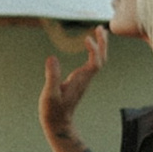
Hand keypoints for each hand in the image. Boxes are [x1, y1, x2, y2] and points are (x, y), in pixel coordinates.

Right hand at [39, 26, 108, 151]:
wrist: (58, 124)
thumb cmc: (53, 111)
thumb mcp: (49, 94)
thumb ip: (52, 76)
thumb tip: (51, 57)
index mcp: (80, 80)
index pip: (95, 62)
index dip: (94, 49)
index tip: (86, 38)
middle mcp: (85, 79)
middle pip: (101, 59)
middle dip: (103, 43)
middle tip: (101, 28)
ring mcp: (83, 80)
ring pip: (99, 60)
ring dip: (100, 46)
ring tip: (98, 31)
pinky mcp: (80, 80)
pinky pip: (93, 63)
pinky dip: (94, 52)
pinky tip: (89, 46)